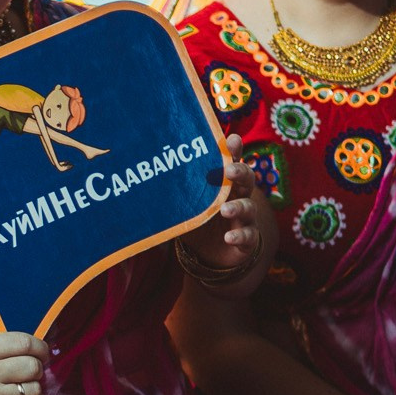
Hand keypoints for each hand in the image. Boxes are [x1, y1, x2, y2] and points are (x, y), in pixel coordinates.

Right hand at [0, 331, 51, 394]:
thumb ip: (16, 344)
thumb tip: (45, 350)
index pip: (25, 344)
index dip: (40, 348)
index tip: (42, 354)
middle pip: (33, 366)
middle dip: (38, 369)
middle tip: (30, 373)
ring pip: (36, 389)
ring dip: (36, 389)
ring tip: (23, 388)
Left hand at [183, 148, 264, 276]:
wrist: (213, 254)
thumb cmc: (200, 222)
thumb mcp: (185, 207)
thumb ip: (175, 194)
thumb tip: (146, 181)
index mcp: (224, 184)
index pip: (231, 162)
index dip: (234, 151)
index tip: (232, 140)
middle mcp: (238, 197)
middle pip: (247, 179)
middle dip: (240, 172)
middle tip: (229, 170)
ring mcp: (245, 218)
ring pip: (249, 207)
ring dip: (238, 207)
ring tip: (225, 209)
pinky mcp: (248, 239)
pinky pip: (248, 236)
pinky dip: (239, 236)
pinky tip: (229, 237)